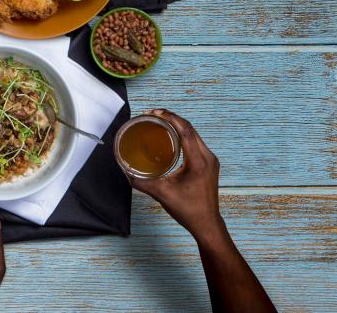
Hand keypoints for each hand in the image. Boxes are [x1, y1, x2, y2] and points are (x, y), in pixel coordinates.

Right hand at [130, 110, 224, 243]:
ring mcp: (210, 160)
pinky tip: (171, 137)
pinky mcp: (208, 164)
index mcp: (198, 161)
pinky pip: (195, 142)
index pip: (186, 130)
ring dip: (178, 125)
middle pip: (190, 128)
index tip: (154, 113)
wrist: (207, 224)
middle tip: (153, 115)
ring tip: (160, 122)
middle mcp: (208, 157)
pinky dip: (183, 135)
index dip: (170, 117)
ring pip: (194, 134)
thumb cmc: (189, 210)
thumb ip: (141, 182)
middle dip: (172, 118)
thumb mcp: (161, 194)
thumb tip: (126, 171)